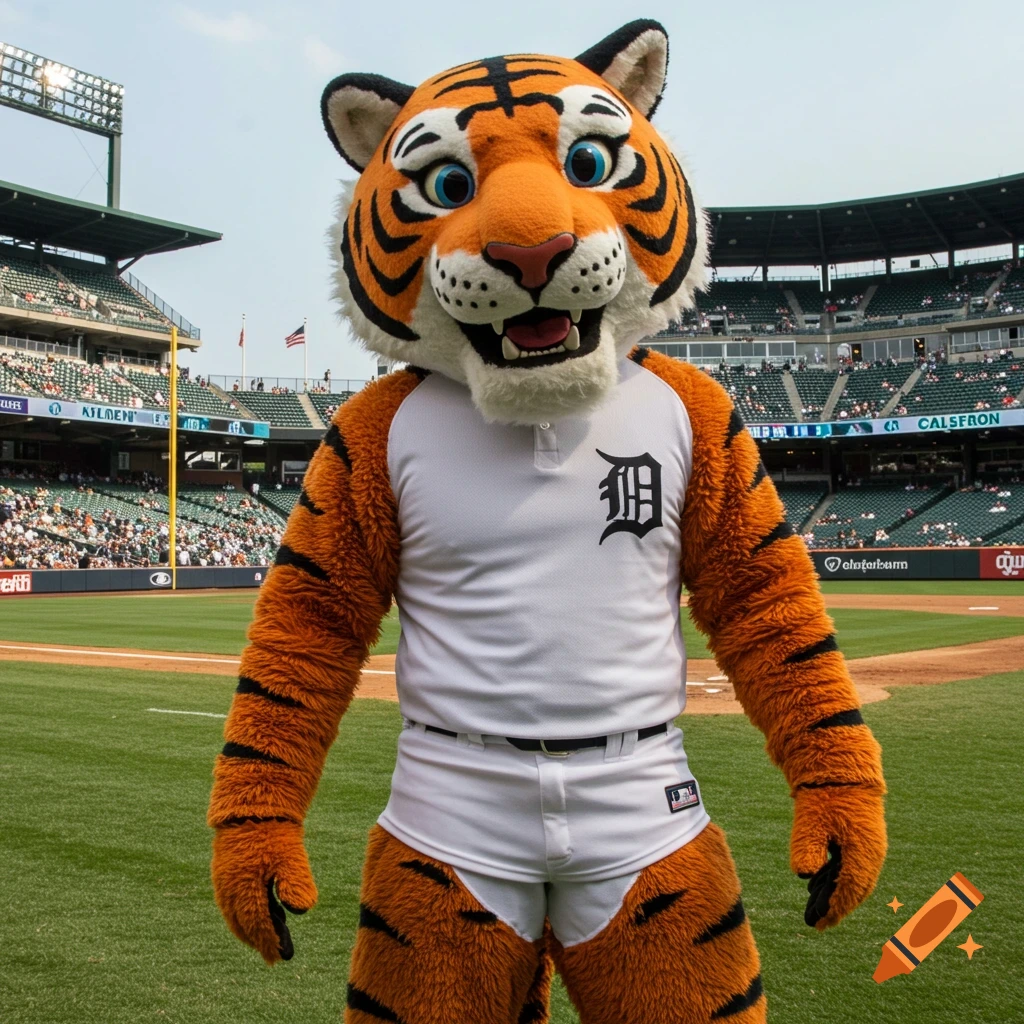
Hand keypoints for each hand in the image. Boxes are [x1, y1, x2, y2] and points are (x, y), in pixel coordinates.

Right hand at [211, 819, 317, 963]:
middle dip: (257, 939)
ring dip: (249, 926)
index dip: (266, 941)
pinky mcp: (225, 867)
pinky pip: (231, 899)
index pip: (255, 924)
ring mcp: (223, 877)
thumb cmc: (274, 830)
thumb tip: (302, 910)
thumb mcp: (290, 856)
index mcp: (242, 887)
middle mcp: (228, 886)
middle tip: (272, 953)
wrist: (254, 801)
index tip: (277, 957)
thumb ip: (294, 883)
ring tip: (267, 935)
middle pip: (241, 922)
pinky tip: (259, 910)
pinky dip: (243, 911)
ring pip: (234, 912)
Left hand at [790, 784, 885, 929]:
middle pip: (854, 888)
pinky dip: (835, 876)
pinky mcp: (860, 835)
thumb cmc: (825, 793)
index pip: (850, 890)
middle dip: (835, 906)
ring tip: (813, 907)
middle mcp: (871, 852)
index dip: (835, 909)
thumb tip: (804, 875)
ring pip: (852, 877)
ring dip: (834, 892)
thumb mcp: (811, 821)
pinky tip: (816, 883)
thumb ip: (808, 848)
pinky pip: (850, 864)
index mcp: (863, 851)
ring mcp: (867, 843)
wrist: (839, 765)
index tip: (820, 925)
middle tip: (816, 924)